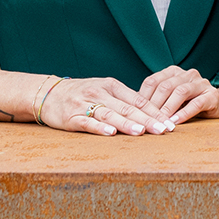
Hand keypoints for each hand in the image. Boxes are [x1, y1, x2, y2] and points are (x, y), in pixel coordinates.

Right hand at [33, 75, 171, 135]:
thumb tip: (151, 112)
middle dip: (148, 120)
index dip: (155, 112)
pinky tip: (111, 133)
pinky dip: (100, 128)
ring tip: (142, 131)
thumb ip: (124, 100)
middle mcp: (100, 93)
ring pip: (110, 114)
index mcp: (111, 85)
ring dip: (127, 124)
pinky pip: (88, 122)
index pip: (138, 100)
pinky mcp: (71, 117)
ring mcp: (85, 104)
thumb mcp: (104, 90)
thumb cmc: (81, 93)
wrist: (47, 93)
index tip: (170, 123)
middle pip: (128, 108)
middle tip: (164, 130)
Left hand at [136, 66, 218, 128]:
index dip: (142, 97)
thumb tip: (130, 109)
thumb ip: (154, 101)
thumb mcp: (168, 101)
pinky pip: (197, 103)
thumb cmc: (186, 106)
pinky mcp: (212, 95)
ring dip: (168, 108)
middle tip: (146, 120)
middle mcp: (188, 74)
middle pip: (166, 86)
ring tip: (161, 122)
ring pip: (181, 91)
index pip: (153, 81)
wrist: (215, 111)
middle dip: (154, 104)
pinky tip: (176, 122)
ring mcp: (201, 83)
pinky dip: (184, 113)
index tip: (135, 113)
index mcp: (173, 72)